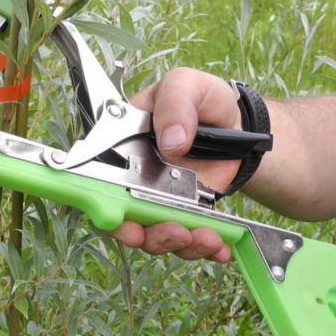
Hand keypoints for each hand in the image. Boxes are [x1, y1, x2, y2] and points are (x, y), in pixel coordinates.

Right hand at [112, 68, 243, 261]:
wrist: (237, 122)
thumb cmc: (202, 100)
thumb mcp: (185, 85)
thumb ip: (175, 104)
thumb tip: (171, 141)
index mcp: (122, 146)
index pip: (98, 178)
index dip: (102, 204)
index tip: (120, 219)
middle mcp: (134, 178)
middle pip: (124, 218)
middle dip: (145, 235)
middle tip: (173, 233)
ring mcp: (160, 199)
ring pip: (156, 235)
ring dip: (179, 244)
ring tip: (208, 237)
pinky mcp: (187, 213)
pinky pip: (189, 240)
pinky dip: (206, 249)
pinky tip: (221, 248)